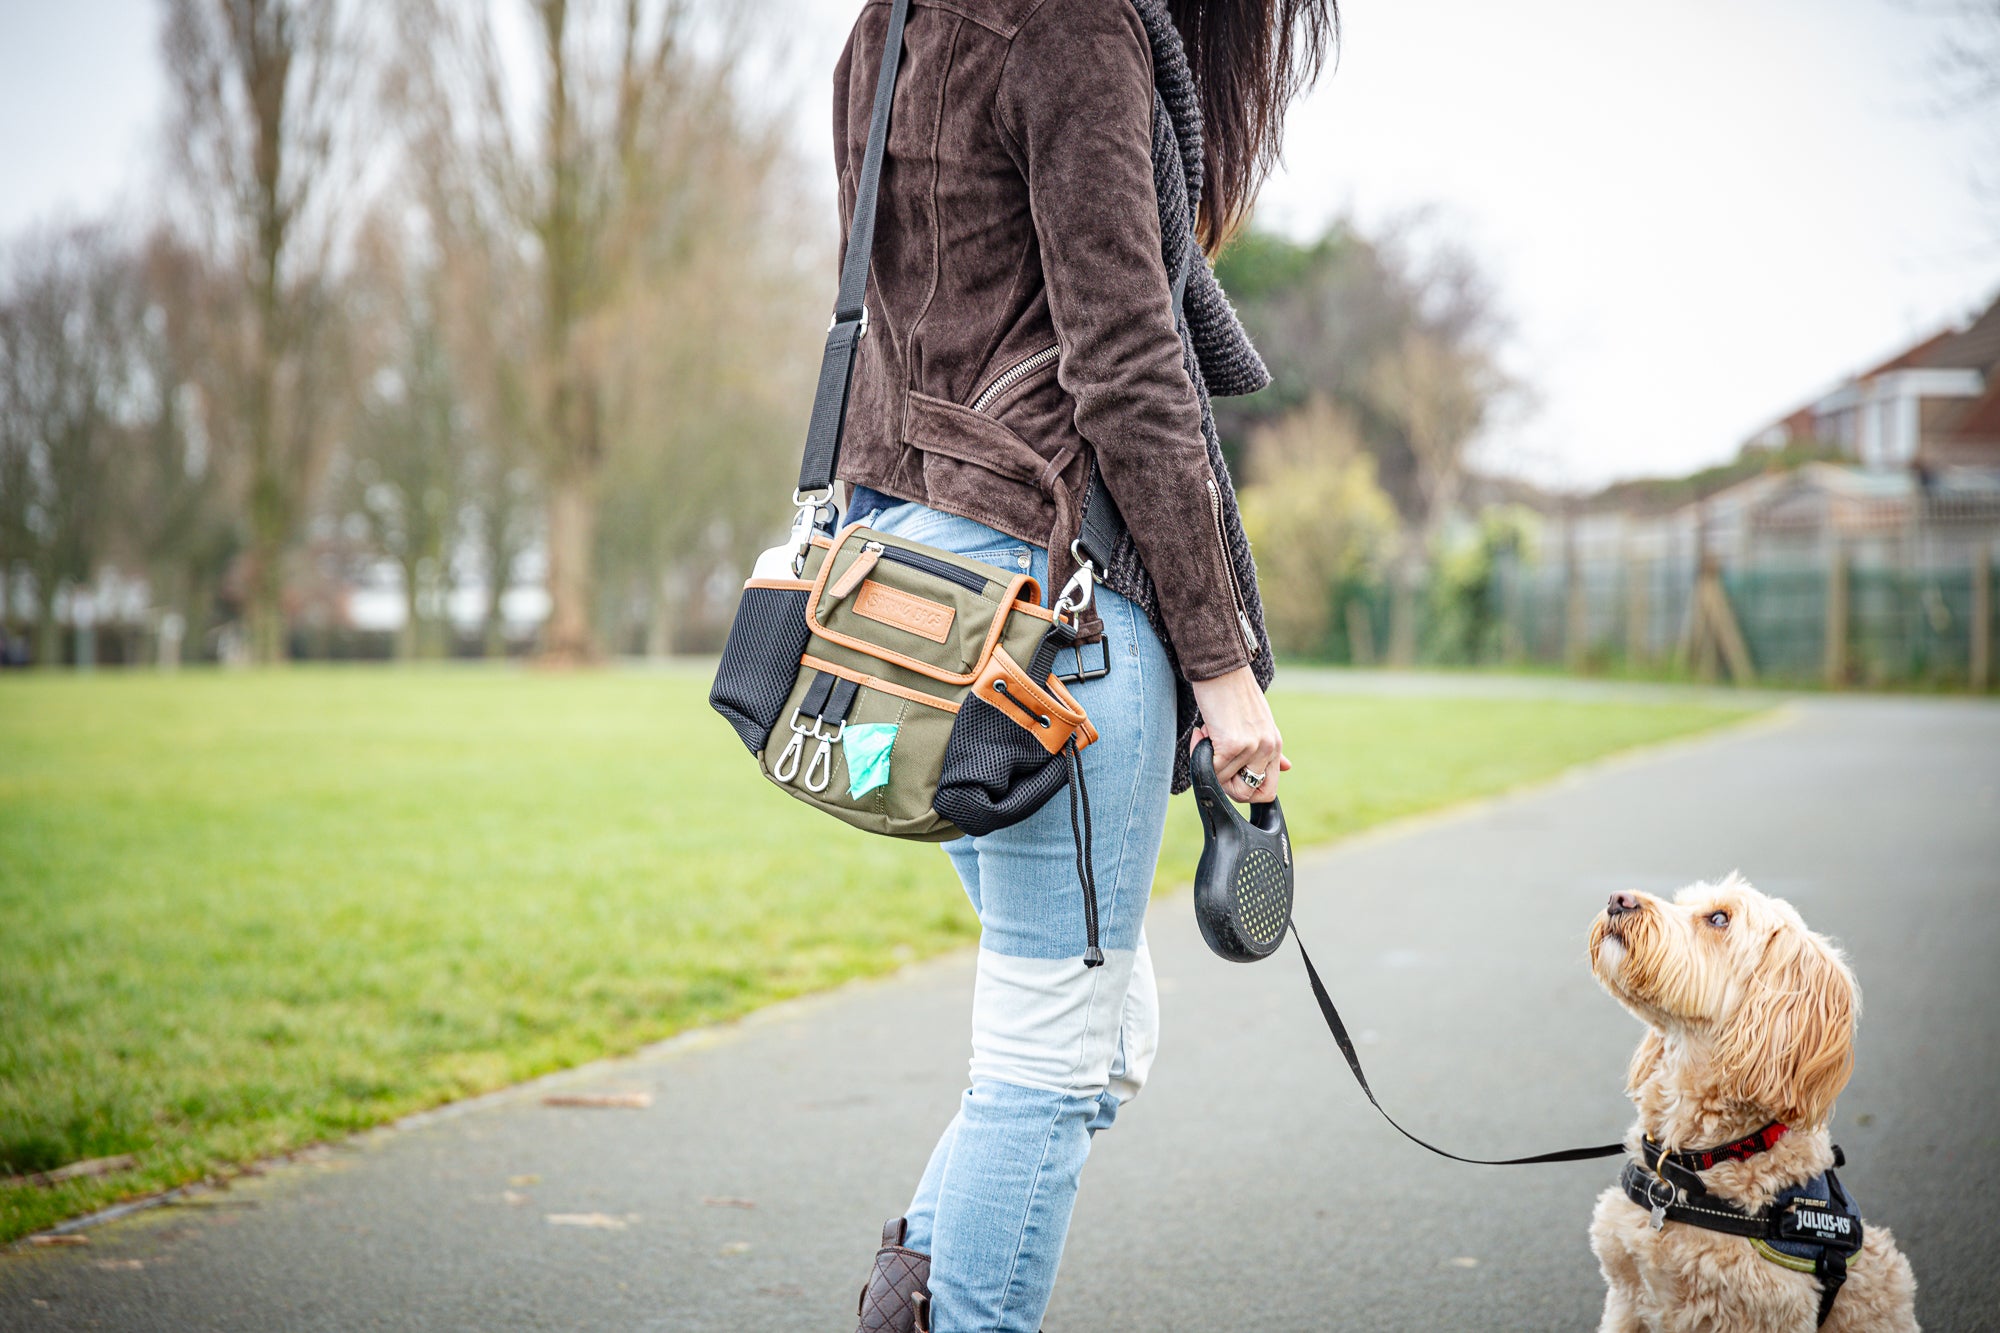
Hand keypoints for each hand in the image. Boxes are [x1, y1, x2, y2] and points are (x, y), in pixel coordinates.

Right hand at [1189, 665, 1288, 803]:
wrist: (1221, 668)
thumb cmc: (1234, 693)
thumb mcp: (1259, 722)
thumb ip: (1269, 749)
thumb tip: (1287, 768)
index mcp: (1275, 744)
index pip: (1268, 791)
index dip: (1245, 789)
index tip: (1230, 772)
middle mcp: (1268, 748)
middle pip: (1246, 794)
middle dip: (1224, 783)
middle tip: (1214, 758)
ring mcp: (1252, 747)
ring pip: (1224, 782)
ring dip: (1207, 761)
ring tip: (1208, 734)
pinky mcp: (1232, 744)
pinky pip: (1211, 769)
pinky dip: (1199, 753)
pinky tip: (1201, 731)